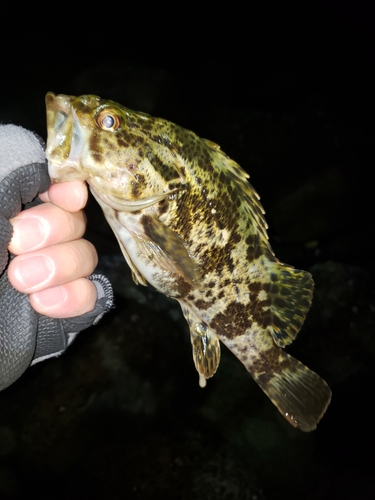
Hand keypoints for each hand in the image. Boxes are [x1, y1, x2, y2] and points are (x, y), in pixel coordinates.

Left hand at [8, 181, 97, 317]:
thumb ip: (11, 178)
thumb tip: (47, 172)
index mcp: (5, 210)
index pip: (51, 184)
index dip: (66, 187)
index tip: (64, 196)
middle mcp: (28, 240)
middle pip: (72, 217)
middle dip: (53, 228)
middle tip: (16, 244)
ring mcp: (45, 276)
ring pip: (84, 254)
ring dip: (60, 264)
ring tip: (20, 281)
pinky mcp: (58, 309)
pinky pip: (89, 294)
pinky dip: (72, 296)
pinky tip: (42, 305)